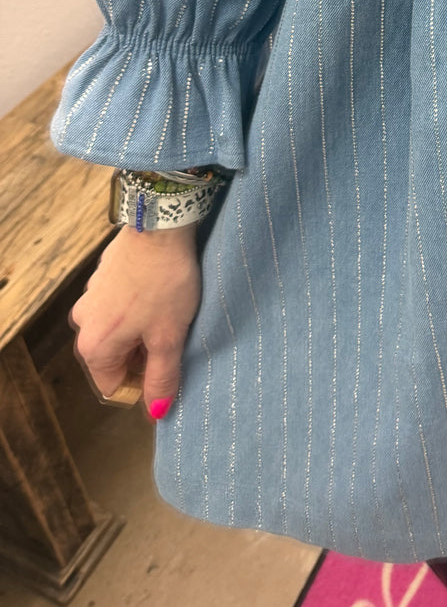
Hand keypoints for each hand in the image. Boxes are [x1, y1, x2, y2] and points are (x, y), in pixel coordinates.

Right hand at [68, 221, 200, 419]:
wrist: (159, 226)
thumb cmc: (165, 284)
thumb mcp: (169, 336)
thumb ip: (162, 377)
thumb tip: (157, 411)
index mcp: (94, 347)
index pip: (114, 386)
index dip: (143, 383)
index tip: (168, 363)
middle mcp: (83, 324)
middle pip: (114, 358)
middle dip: (143, 354)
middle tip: (172, 334)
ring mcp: (89, 298)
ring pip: (118, 331)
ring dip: (141, 329)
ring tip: (169, 311)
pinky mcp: (102, 277)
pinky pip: (118, 306)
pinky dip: (137, 307)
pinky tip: (159, 291)